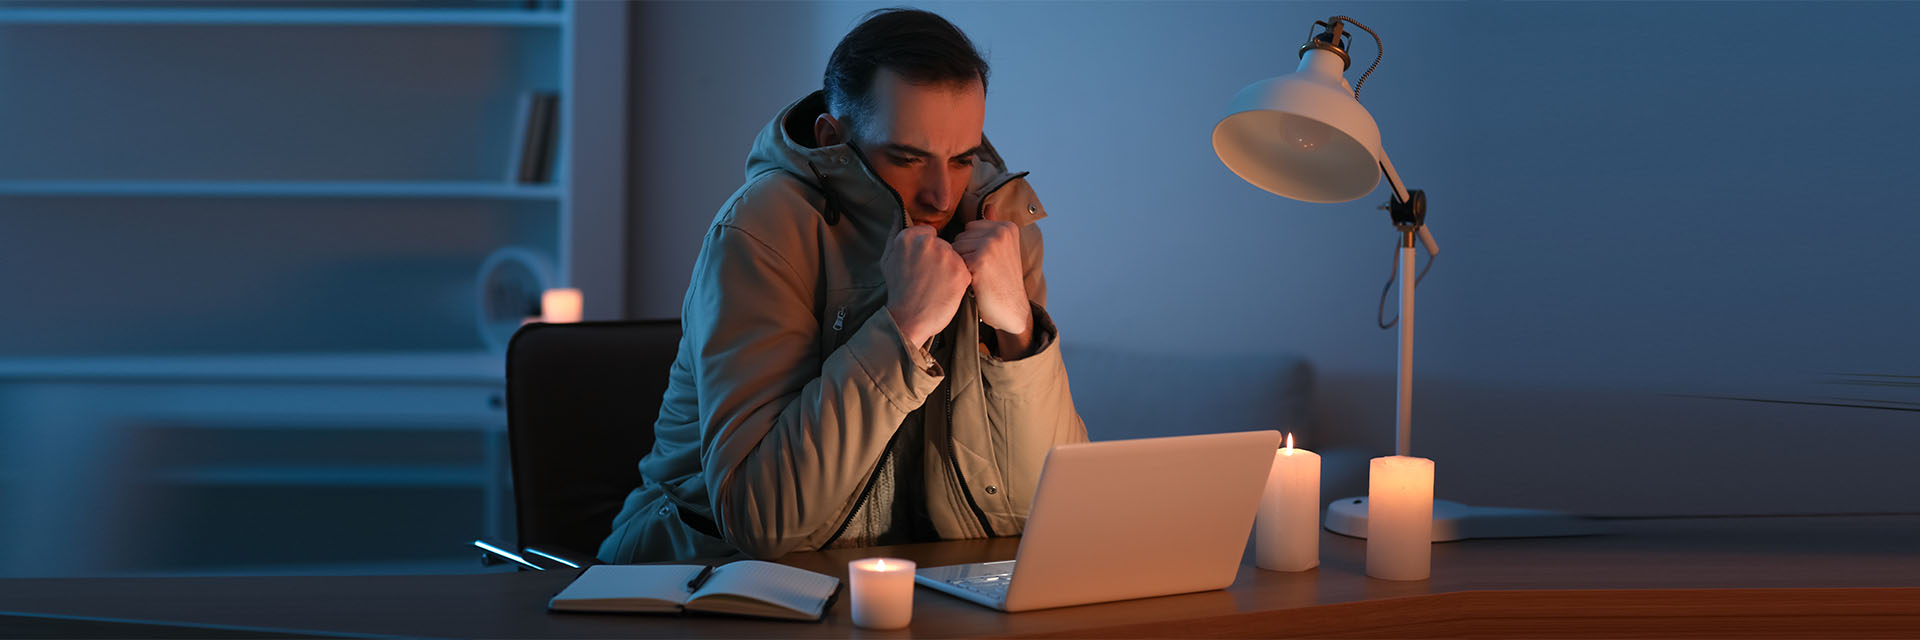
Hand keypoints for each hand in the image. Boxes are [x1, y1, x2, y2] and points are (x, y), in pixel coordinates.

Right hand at [882, 224, 969, 346]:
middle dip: (940, 259)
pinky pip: (966, 269)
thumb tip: (898, 211)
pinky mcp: (961, 271)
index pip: (930, 234)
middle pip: (944, 245)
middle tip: (929, 279)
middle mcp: (929, 243)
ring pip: (956, 257)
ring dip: (950, 269)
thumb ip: (895, 231)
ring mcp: (947, 256)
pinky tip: (946, 290)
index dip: (928, 251)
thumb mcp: (888, 257)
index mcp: (910, 236)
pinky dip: (959, 280)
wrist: (908, 318)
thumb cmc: (898, 289)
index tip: (922, 267)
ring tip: (937, 286)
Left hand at [950, 204, 1030, 336]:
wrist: (1012, 310)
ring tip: (978, 277)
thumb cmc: (1003, 282)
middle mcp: (1000, 232)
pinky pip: (955, 260)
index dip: (971, 247)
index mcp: (1006, 227)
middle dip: (965, 255)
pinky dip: (960, 274)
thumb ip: (994, 227)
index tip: (987, 262)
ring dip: (961, 265)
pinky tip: (974, 283)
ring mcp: (991, 244)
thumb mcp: (1003, 250)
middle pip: (960, 236)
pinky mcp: (980, 260)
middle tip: (983, 272)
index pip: (969, 228)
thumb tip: (989, 206)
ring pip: (955, 248)